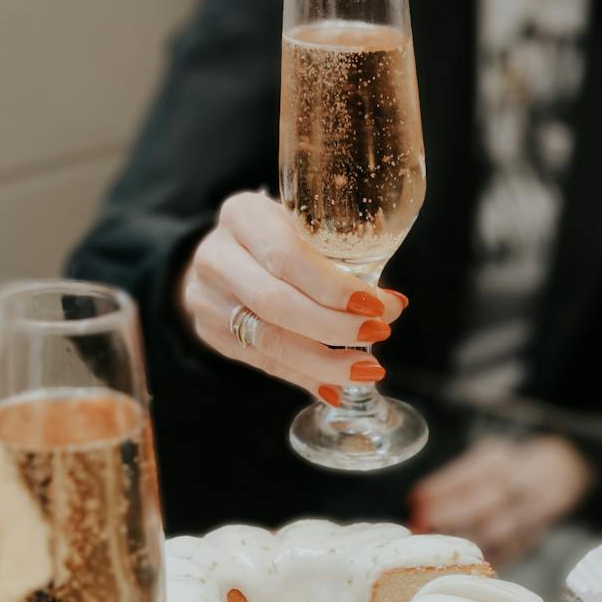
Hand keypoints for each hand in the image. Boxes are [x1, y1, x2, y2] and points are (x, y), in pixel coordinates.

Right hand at [180, 191, 406, 404]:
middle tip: (378, 333)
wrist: (222, 254)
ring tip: (364, 369)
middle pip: (276, 303)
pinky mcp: (212, 334)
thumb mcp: (300, 227)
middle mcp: (216, 256)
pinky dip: (305, 376)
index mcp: (242, 215)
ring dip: (324, 362)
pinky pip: (265, 363)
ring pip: (270, 340)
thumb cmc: (276, 236)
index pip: (288, 256)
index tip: (376, 304)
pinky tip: (336, 386)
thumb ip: (338, 257)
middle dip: (334, 326)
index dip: (334, 287)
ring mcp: (208, 299)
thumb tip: (393, 304)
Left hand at [409, 436, 593, 566]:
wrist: (562, 474)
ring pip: (497, 530)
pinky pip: (508, 553)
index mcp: (502, 461)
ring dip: (463, 540)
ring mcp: (530, 513)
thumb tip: (418, 502)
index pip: (470, 474)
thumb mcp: (485, 459)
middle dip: (449, 514)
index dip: (441, 489)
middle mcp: (519, 484)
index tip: (416, 500)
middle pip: (484, 501)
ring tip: (436, 546)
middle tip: (421, 525)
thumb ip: (455, 480)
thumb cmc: (508, 469)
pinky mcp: (533, 538)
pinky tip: (460, 566)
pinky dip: (483, 560)